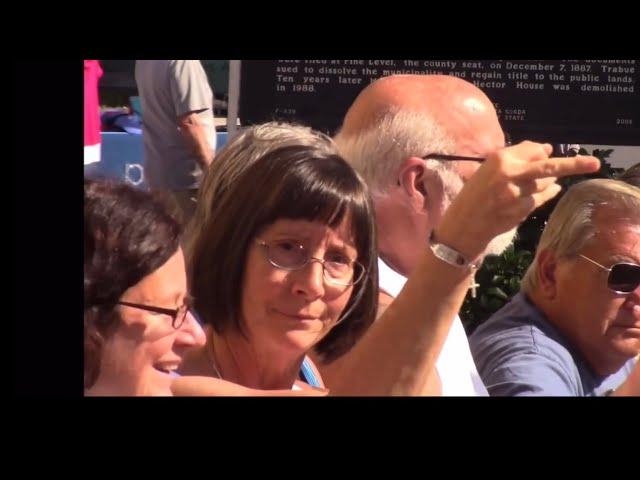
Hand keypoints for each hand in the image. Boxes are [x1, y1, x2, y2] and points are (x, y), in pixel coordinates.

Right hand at [437, 141, 599, 257]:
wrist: (463, 224)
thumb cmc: (473, 195)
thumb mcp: (488, 170)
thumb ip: (516, 159)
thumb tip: (547, 150)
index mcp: (499, 160)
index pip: (532, 149)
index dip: (542, 151)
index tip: (548, 151)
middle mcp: (511, 174)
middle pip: (548, 166)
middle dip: (573, 165)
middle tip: (595, 163)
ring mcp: (518, 194)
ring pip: (546, 183)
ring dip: (548, 181)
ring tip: (533, 183)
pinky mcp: (523, 209)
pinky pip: (542, 197)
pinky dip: (547, 193)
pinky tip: (548, 192)